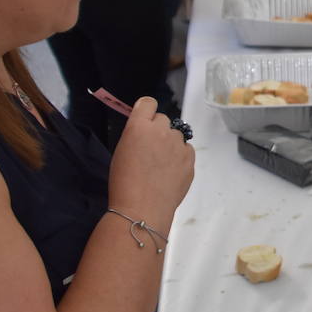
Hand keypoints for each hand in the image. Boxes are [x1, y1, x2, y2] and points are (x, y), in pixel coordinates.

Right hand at [108, 97, 194, 221]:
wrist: (142, 209)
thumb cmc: (124, 183)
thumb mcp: (121, 152)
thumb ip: (136, 135)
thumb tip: (146, 133)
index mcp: (139, 126)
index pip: (148, 103)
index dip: (146, 111)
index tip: (145, 121)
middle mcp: (161, 130)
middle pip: (163, 119)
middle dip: (157, 130)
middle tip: (150, 150)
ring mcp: (179, 144)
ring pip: (176, 135)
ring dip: (170, 144)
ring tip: (161, 165)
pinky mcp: (190, 159)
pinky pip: (186, 150)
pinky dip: (180, 157)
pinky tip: (171, 172)